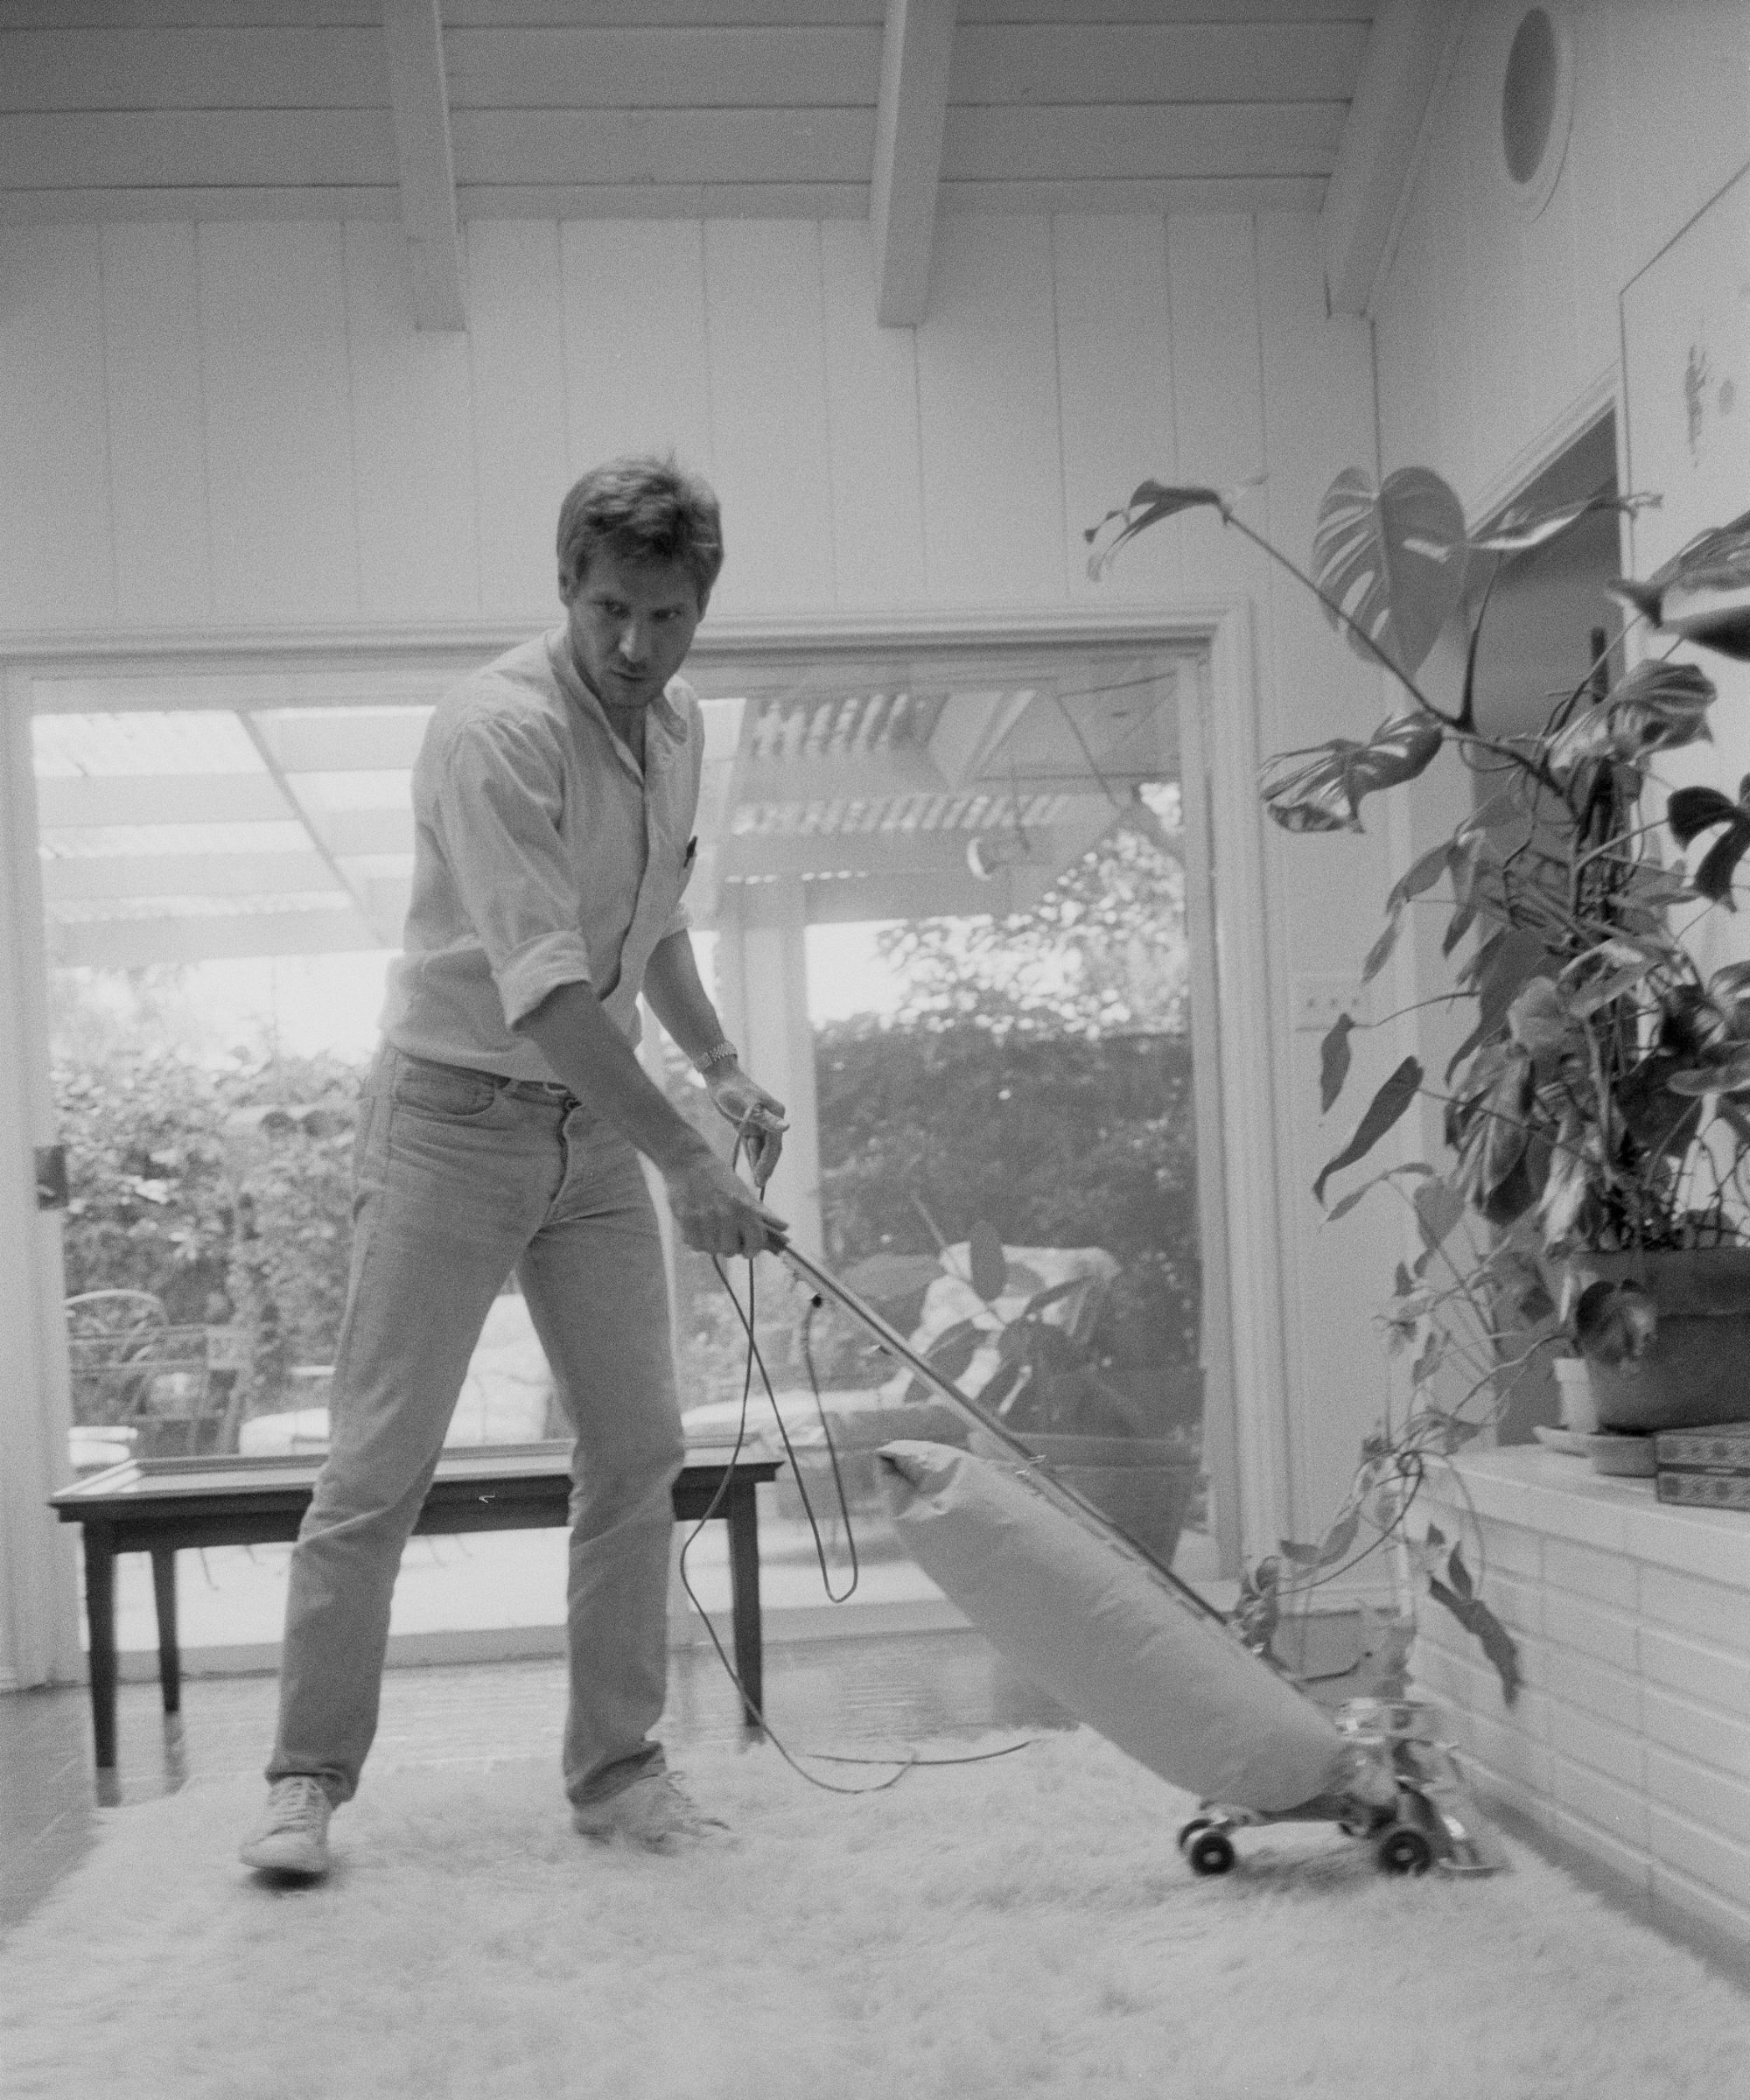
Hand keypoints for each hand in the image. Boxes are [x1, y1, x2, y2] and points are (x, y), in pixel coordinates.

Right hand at [666, 1150, 788, 1259]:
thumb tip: (785, 1227)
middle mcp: (725, 1215)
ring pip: (711, 1249)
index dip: (752, 1249)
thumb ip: (762, 1213)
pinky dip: (697, 1241)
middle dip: (730, 1246)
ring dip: (712, 1244)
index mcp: (744, 1208)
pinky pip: (694, 1244)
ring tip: (711, 1229)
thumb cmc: (718, 1177)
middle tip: (726, 1235)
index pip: (755, 1243)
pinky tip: (699, 1229)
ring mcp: (704, 1218)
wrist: (688, 1161)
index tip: (747, 1248)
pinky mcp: (685, 1219)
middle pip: (731, 1251)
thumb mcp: (744, 1191)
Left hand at [704, 1065, 787, 1189]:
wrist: (720, 1076)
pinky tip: (751, 1169)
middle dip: (765, 1167)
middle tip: (760, 1186)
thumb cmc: (733, 1089)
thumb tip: (787, 1127)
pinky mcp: (749, 1123)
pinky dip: (752, 1156)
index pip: (774, 1144)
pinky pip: (752, 1144)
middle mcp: (771, 1119)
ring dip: (759, 1164)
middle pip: (771, 1148)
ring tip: (757, 1183)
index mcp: (776, 1114)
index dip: (767, 1163)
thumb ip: (766, 1119)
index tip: (760, 1179)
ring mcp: (761, 1122)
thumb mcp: (749, 1105)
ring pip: (762, 1148)